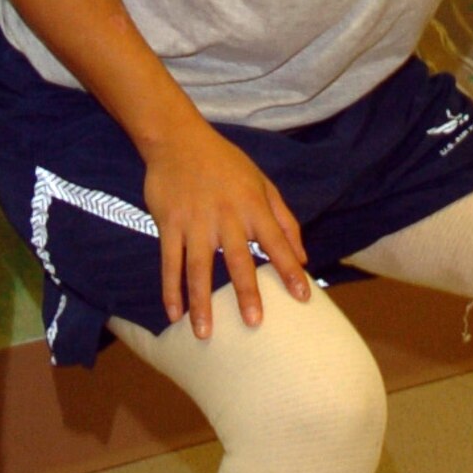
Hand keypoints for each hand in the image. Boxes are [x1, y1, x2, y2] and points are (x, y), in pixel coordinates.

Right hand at [141, 121, 308, 337]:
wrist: (178, 139)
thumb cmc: (225, 163)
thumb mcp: (262, 183)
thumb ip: (284, 221)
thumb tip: (303, 256)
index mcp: (252, 207)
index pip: (276, 243)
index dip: (290, 270)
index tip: (303, 297)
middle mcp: (225, 217)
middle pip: (237, 260)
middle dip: (246, 292)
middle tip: (254, 323)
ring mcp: (194, 222)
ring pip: (197, 268)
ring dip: (201, 302)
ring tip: (205, 333)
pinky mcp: (169, 224)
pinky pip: (169, 261)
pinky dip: (170, 288)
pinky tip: (174, 313)